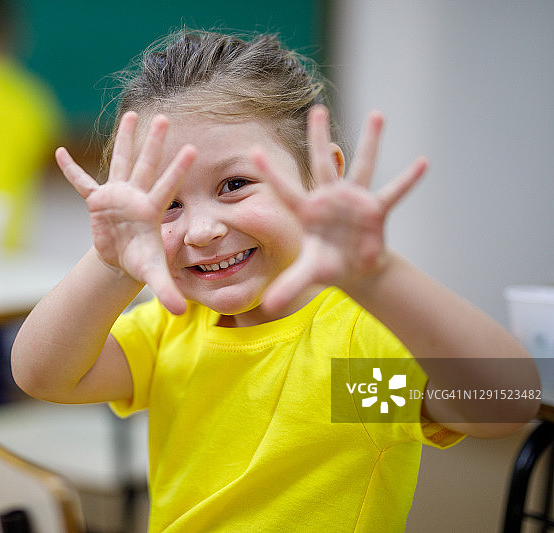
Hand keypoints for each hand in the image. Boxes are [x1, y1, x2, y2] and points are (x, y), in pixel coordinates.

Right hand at [55, 112, 195, 314]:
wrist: (122, 261)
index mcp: (152, 210)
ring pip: (121, 162)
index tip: (192, 149)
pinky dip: (71, 170)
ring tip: (132, 114)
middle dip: (155, 142)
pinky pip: (82, 183)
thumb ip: (167, 290)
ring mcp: (117, 196)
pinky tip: (59, 152)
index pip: (167, 186)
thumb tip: (180, 312)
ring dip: (125, 139)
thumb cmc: (142, 262)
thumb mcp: (153, 275)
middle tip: (165, 117)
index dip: (177, 168)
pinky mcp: (97, 201)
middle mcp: (137, 196)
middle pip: (146, 164)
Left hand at [252, 105, 427, 311]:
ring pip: (361, 165)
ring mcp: (354, 200)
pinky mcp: (376, 209)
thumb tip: (267, 308)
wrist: (354, 269)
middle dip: (318, 136)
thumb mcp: (308, 274)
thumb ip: (289, 285)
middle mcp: (329, 198)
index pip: (286, 189)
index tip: (253, 151)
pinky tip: (422, 163)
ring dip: (370, 141)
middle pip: (322, 162)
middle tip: (317, 107)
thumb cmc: (327, 265)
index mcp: (308, 211)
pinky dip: (407, 179)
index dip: (271, 173)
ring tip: (377, 114)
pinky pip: (393, 191)